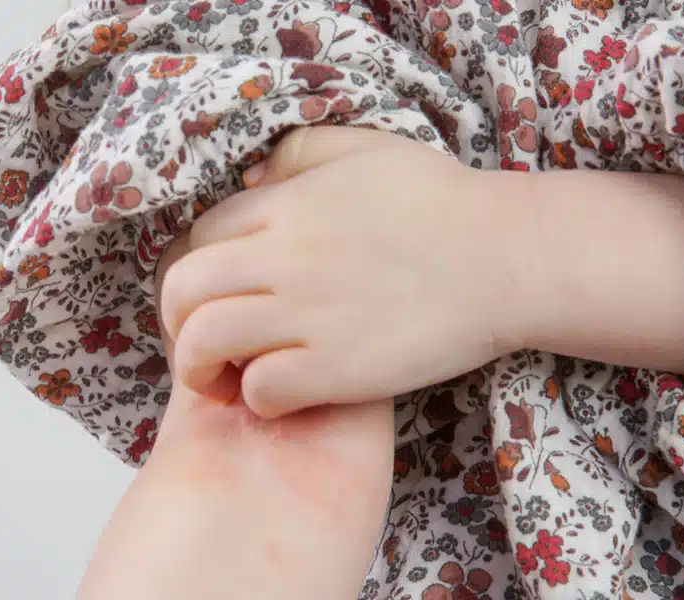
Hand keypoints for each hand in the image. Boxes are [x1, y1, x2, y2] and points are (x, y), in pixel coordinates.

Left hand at [160, 127, 528, 417]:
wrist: (508, 259)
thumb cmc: (441, 201)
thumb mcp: (364, 149)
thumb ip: (298, 153)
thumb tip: (251, 179)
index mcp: (284, 207)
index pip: (197, 240)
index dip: (193, 271)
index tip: (212, 298)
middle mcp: (284, 259)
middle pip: (182, 290)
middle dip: (175, 322)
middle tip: (200, 344)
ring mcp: (308, 315)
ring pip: (205, 342)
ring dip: (199, 367)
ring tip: (223, 380)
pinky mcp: (339, 368)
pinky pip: (261, 390)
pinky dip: (258, 398)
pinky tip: (279, 393)